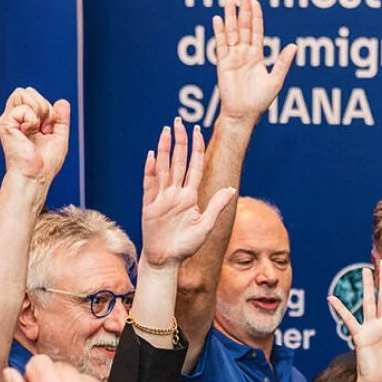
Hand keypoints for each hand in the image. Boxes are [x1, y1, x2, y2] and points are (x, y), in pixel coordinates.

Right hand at [0, 87, 69, 185]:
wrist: (36, 176)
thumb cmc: (46, 164)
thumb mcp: (59, 138)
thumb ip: (61, 120)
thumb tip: (63, 101)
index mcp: (26, 120)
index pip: (35, 97)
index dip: (49, 109)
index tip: (48, 129)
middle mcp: (15, 118)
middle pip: (28, 91)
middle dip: (43, 105)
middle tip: (44, 128)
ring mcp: (9, 119)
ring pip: (22, 92)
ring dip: (38, 109)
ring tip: (36, 128)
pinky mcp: (5, 123)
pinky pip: (22, 107)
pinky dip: (32, 120)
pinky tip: (28, 132)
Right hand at [141, 118, 235, 266]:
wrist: (167, 260)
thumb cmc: (187, 246)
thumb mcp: (206, 226)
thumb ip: (217, 206)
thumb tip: (232, 188)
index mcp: (191, 197)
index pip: (195, 167)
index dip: (197, 148)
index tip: (198, 130)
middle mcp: (176, 193)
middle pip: (178, 161)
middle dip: (179, 141)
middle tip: (179, 121)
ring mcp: (162, 197)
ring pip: (164, 167)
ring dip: (164, 149)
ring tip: (166, 131)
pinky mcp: (149, 205)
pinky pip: (150, 184)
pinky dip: (151, 170)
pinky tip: (152, 155)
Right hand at [214, 0, 295, 123]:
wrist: (243, 114)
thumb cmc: (260, 101)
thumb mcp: (276, 81)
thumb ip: (283, 63)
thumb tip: (294, 46)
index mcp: (257, 56)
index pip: (257, 31)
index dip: (256, 17)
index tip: (255, 2)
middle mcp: (244, 54)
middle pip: (243, 27)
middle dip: (243, 10)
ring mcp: (233, 57)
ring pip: (231, 32)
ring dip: (230, 16)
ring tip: (229, 0)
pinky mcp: (223, 63)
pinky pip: (220, 44)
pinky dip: (219, 31)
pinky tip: (218, 19)